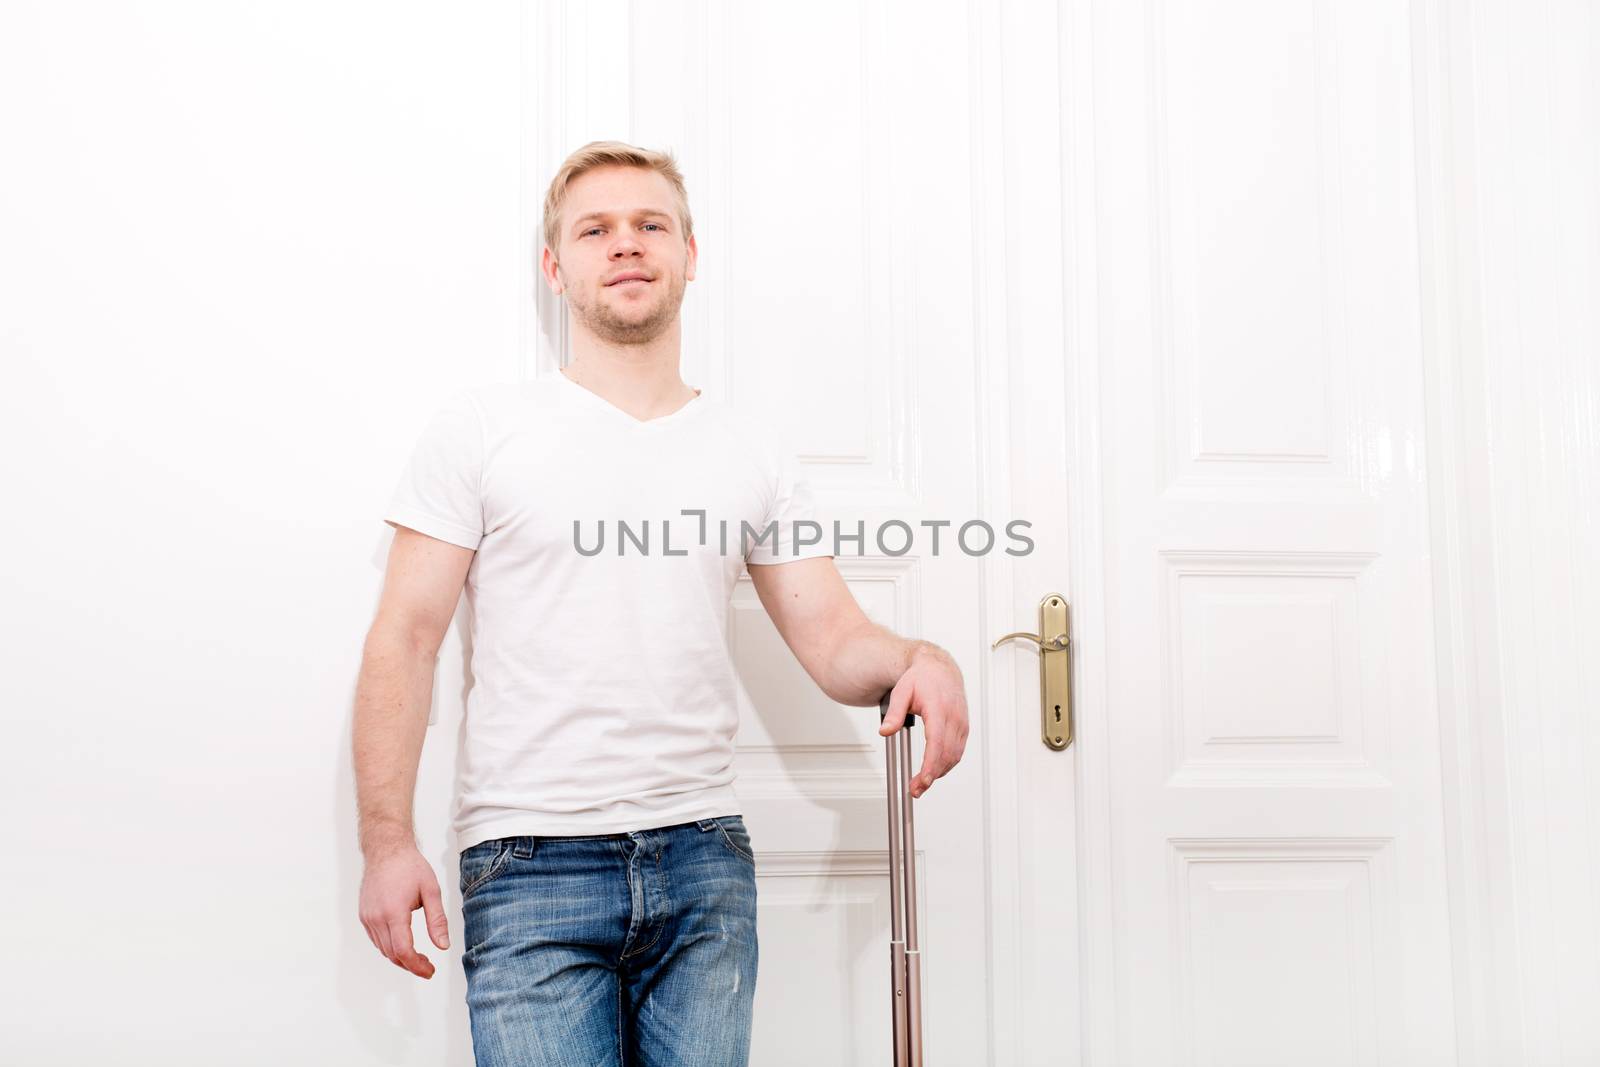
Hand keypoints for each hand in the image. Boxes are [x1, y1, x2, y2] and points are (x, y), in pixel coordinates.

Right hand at [358, 845, 450, 979]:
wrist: (387, 850)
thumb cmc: (410, 867)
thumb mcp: (431, 891)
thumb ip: (437, 920)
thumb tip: (443, 946)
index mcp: (394, 912)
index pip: (403, 950)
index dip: (417, 966)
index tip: (430, 971)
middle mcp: (376, 917)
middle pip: (392, 954)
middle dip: (411, 965)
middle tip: (428, 967)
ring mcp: (367, 917)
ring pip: (383, 949)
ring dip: (400, 957)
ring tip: (419, 957)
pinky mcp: (364, 915)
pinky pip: (376, 940)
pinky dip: (389, 947)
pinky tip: (403, 944)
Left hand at [878, 644, 968, 797]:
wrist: (939, 668)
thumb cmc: (921, 679)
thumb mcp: (901, 692)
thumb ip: (894, 713)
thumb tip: (885, 732)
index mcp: (939, 709)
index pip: (937, 743)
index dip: (931, 765)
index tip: (923, 781)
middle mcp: (954, 717)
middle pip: (946, 755)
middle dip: (931, 776)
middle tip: (915, 789)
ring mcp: (961, 723)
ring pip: (954, 756)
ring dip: (939, 773)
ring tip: (921, 784)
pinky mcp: (964, 728)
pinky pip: (958, 751)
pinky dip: (947, 764)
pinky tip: (934, 770)